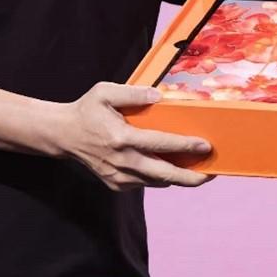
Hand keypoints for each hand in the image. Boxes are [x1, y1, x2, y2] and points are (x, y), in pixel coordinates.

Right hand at [59, 82, 213, 190]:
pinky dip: (162, 178)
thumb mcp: (105, 92)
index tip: (205, 145)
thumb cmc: (87, 110)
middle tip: (212, 173)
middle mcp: (122, 161)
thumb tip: (159, 96)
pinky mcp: (117, 184)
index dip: (185, 146)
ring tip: (200, 171)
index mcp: (121, 138)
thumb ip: (132, 92)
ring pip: (157, 182)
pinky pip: (146, 183)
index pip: (161, 144)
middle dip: (191, 177)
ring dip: (179, 178)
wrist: (64, 136)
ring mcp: (119, 176)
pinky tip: (175, 168)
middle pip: (165, 175)